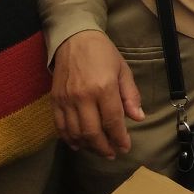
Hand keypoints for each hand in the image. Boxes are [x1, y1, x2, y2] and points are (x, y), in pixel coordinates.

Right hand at [51, 30, 143, 158]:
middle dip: (104, 147)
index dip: (119, 137)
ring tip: (99, 150)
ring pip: (76, 132)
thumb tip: (138, 117)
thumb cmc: (104, 53)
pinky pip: (60, 126)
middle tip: (113, 153)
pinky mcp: (55, 101)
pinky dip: (69, 138)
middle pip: (93, 131)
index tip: (125, 147)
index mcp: (104, 88)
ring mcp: (66, 100)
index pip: (113, 121)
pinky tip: (78, 144)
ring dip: (88, 146)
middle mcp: (83, 96)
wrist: (75, 39)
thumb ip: (130, 95)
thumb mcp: (123, 70)